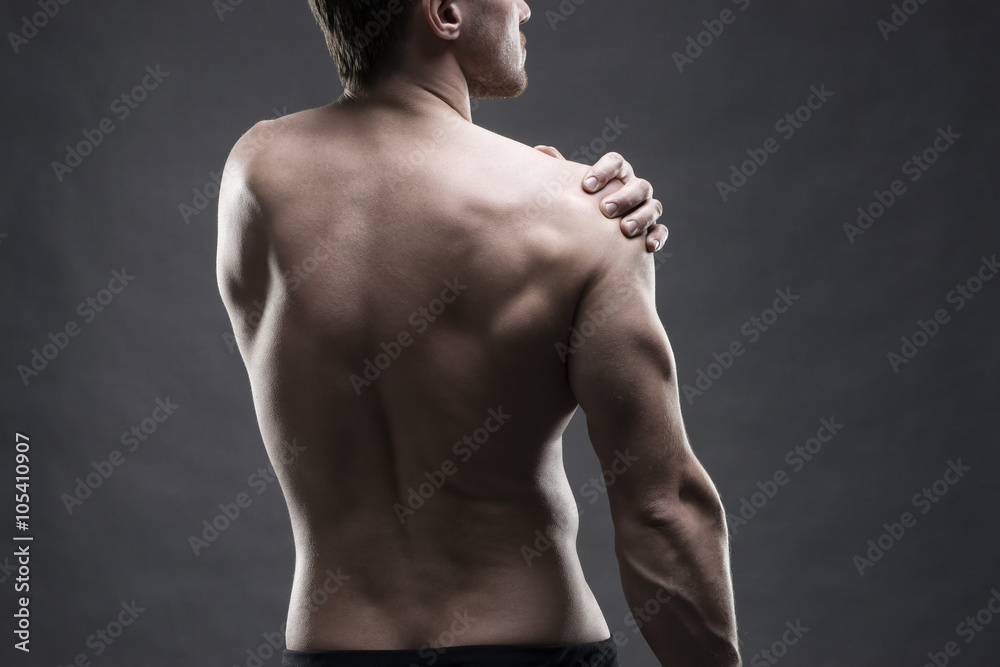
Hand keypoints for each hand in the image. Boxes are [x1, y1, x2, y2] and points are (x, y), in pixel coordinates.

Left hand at [534, 146, 666, 252]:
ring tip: (625, 229)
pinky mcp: (651, 231)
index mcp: (616, 175)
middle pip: (639, 185)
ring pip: (653, 207)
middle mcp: (634, 189)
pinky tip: (648, 247)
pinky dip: (657, 236)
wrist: (591, 244)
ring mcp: (645, 209)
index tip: (587, 186)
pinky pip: (661, 231)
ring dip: (641, 216)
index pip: (617, 163)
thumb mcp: (570, 193)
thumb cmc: (579, 210)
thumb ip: (560, 173)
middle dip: (625, 196)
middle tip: (606, 209)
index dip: (604, 171)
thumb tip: (540, 150)